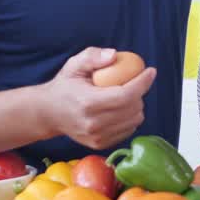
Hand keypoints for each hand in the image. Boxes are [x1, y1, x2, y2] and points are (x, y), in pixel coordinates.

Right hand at [39, 48, 154, 149]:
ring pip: (134, 120)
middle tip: (134, 81)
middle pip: (133, 108)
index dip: (142, 82)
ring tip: (126, 94)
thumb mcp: (74, 65)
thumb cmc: (65, 86)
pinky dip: (130, 117)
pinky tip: (121, 108)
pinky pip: (128, 130)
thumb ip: (93, 56)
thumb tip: (114, 55)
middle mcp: (93, 124)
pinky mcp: (100, 144)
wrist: (48, 113)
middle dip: (140, 92)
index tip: (151, 71)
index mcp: (88, 103)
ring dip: (137, 105)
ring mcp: (97, 137)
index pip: (125, 95)